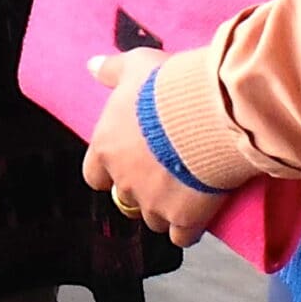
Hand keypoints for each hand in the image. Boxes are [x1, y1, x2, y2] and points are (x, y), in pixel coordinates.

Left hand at [80, 48, 227, 247]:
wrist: (208, 111)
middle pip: (125, 199)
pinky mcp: (184, 218)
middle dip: (142, 190)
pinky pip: (182, 236)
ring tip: (188, 189)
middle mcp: (124, 180)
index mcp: (106, 147)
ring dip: (166, 209)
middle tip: (165, 172)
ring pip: (153, 219)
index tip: (128, 161)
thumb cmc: (170, 86)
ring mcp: (153, 202)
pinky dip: (191, 227)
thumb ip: (112, 70)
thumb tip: (91, 65)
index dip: (110, 170)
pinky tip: (203, 211)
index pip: (94, 174)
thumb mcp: (136, 66)